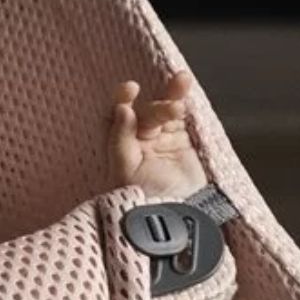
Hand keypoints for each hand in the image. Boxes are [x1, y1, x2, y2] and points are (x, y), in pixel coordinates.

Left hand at [107, 70, 207, 199]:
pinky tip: (185, 82)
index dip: (121, 99)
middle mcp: (136, 141)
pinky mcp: (181, 140)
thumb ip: (120, 139)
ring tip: (182, 83)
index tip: (131, 89)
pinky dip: (182, 98)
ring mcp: (159, 139)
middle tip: (172, 111)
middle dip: (156, 106)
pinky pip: (180, 115)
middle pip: (143, 111)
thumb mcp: (125, 171)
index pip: (114, 117)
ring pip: (162, 109)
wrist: (178, 217)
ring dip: (171, 95)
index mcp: (117, 148)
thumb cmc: (146, 200)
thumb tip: (121, 109)